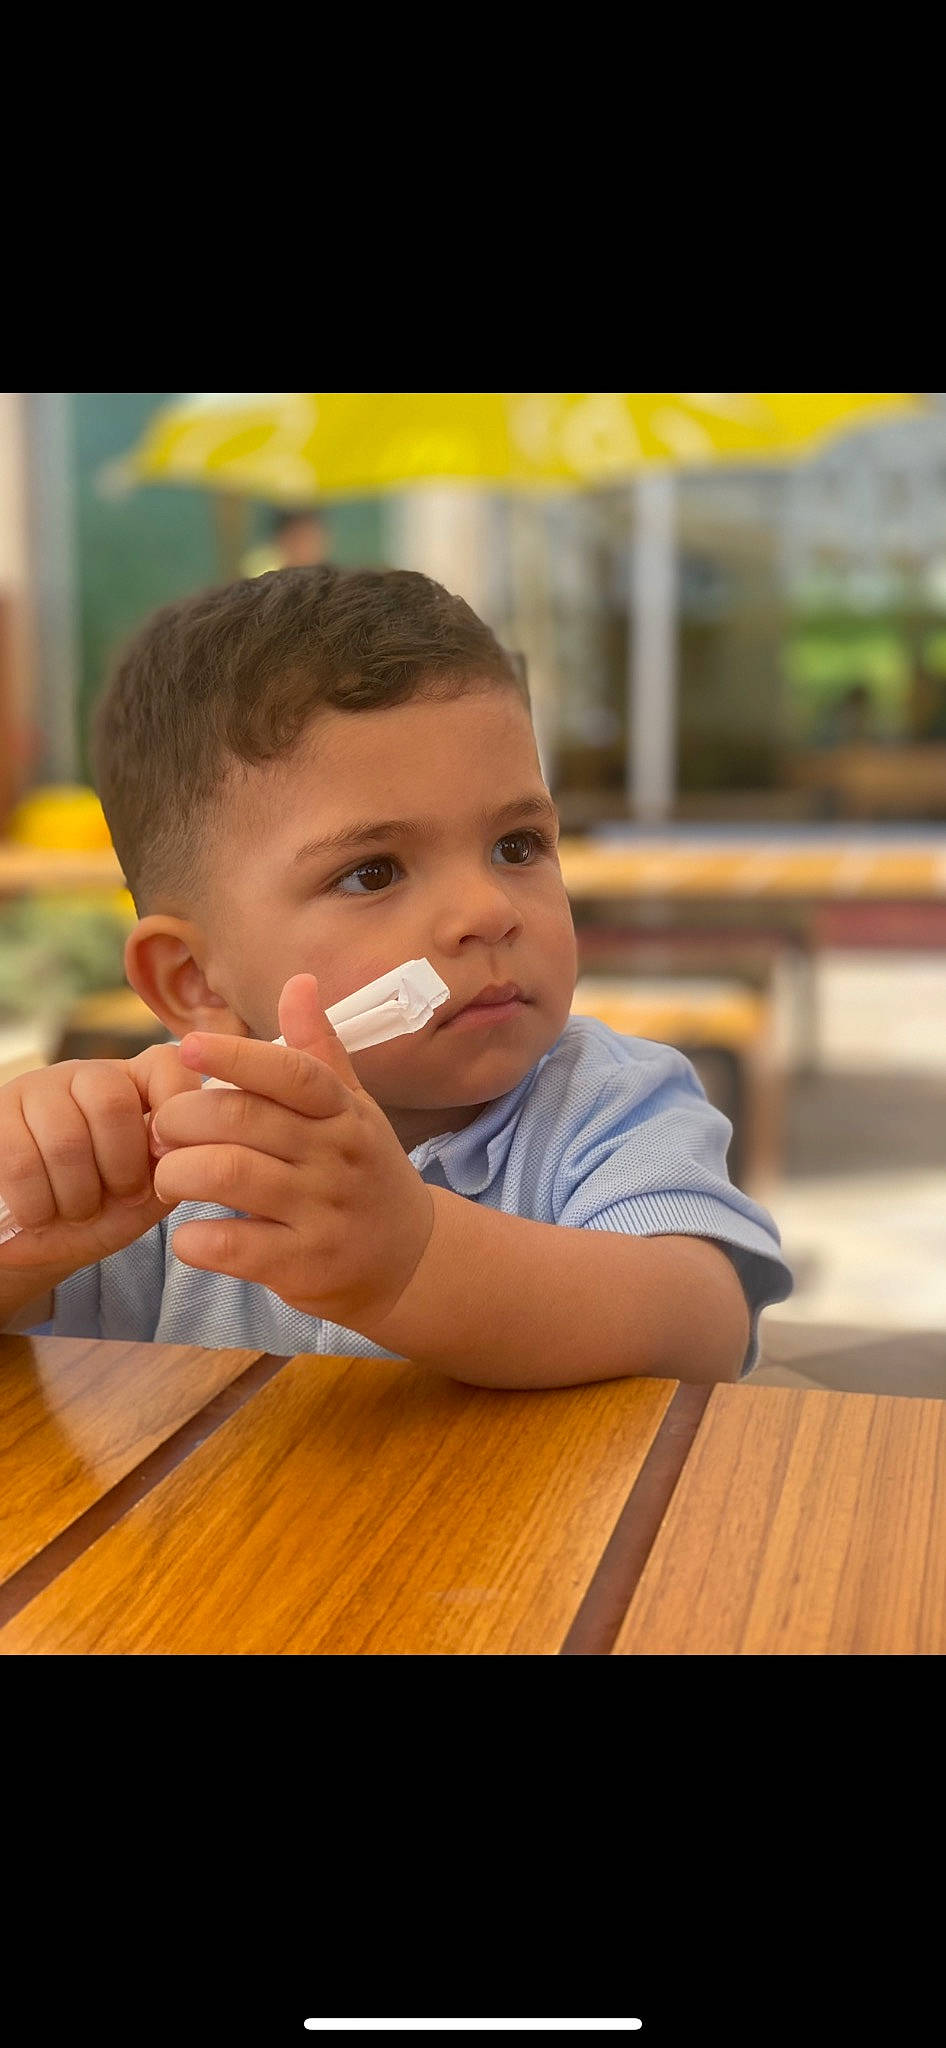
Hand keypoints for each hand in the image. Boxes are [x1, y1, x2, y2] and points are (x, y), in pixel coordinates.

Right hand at [0, 1041, 205, 1272]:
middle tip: (120, 1197)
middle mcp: (86, 1074)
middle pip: (111, 1102)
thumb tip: (188, 1143)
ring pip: (64, 1139)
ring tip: (78, 1212)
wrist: (40, 1241)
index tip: (165, 1155)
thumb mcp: (151, 1193)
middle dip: (121, 1168)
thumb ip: (177, 1165)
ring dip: (77, 1196)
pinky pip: (21, 1163)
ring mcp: (36, 1090)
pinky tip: (41, 1215)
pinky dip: (38, 1205)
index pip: (167, 1064)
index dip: (175, 1109)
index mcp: (136, 1084)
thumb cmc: (105, 1213)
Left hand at [148, 973, 435, 1329]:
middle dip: (182, 1117)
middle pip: (243, 1118)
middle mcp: (335, 1158)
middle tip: (161, 1127)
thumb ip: (319, 1049)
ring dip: (178, 1172)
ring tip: (168, 1176)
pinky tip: (190, 1234)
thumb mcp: (354, 1109)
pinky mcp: (305, 1265)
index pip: (291, 1072)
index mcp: (342, 1113)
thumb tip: (299, 981)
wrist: (410, 1261)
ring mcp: (322, 1212)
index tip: (187, 1045)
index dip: (236, 1055)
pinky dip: (196, 1238)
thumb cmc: (365, 1173)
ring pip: (229, 1174)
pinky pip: (233, 1245)